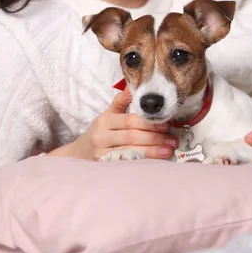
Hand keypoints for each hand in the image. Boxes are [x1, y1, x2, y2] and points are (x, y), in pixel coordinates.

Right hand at [49, 88, 177, 160]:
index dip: (148, 123)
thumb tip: (131, 85)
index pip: (129, 121)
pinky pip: (126, 165)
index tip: (165, 125)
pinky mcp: (104, 167)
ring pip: (130, 152)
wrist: (79, 154)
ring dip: (152, 152)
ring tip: (168, 151)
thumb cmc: (99, 133)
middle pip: (131, 137)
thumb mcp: (107, 115)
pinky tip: (155, 163)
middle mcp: (101, 137)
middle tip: (172, 140)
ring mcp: (101, 154)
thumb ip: (121, 101)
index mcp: (104, 121)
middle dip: (154, 138)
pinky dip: (142, 163)